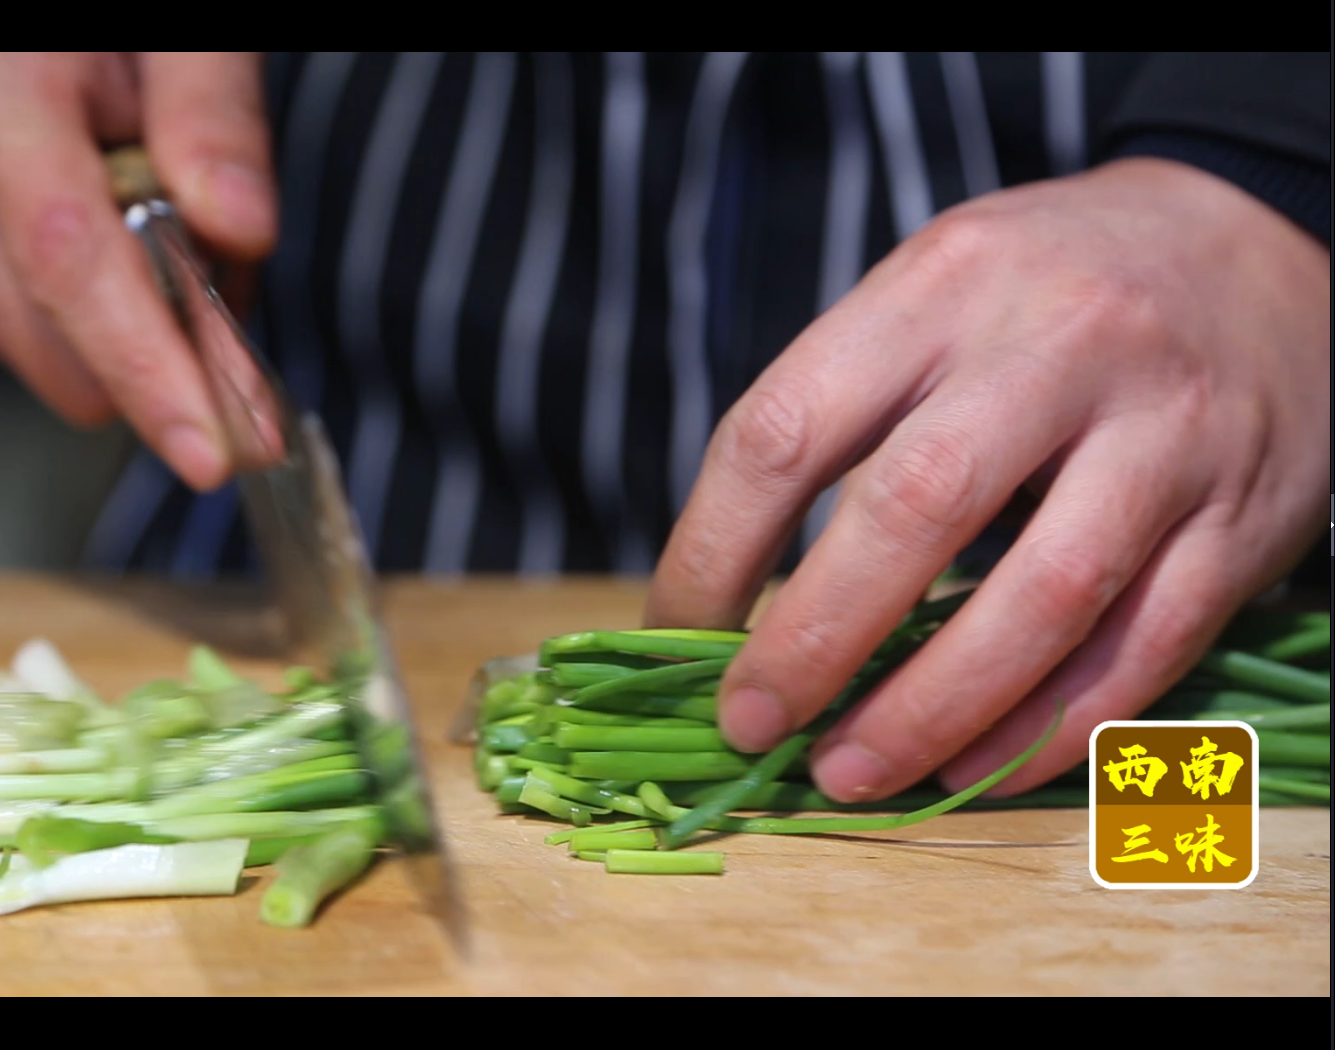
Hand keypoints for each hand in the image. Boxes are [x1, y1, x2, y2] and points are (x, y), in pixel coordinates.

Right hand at [0, 52, 276, 490]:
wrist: (2, 30)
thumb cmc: (103, 30)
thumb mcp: (186, 34)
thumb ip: (214, 116)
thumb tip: (239, 226)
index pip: (68, 264)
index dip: (146, 371)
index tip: (212, 451)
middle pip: (68, 350)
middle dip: (173, 350)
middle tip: (220, 258)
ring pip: (60, 368)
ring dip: (135, 331)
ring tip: (145, 217)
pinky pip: (36, 353)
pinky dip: (90, 325)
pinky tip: (98, 237)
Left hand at [646, 157, 1330, 800]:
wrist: (1258, 246)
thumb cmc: (1048, 290)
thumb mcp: (934, 291)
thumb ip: (844, 409)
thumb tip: (731, 589)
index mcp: (940, 285)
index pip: (787, 428)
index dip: (711, 550)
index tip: (674, 632)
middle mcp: (1057, 344)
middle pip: (911, 510)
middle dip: (811, 642)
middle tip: (748, 726)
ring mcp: (1163, 432)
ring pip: (1041, 597)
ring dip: (930, 710)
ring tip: (848, 775)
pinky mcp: (1241, 518)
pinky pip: (1142, 647)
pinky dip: (1048, 726)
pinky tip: (972, 771)